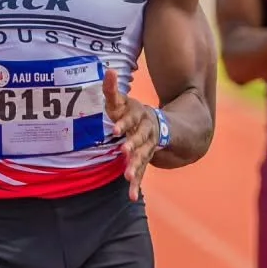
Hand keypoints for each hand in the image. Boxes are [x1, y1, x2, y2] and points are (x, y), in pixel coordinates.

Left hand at [104, 68, 158, 202]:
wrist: (156, 126)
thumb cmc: (130, 112)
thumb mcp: (122, 101)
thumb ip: (112, 89)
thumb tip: (109, 71)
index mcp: (139, 116)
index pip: (130, 119)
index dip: (123, 123)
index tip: (114, 130)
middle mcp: (145, 132)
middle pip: (140, 139)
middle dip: (132, 145)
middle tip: (124, 152)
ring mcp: (146, 148)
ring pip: (142, 157)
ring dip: (135, 166)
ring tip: (127, 177)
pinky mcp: (144, 160)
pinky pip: (141, 173)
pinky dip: (136, 184)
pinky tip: (132, 196)